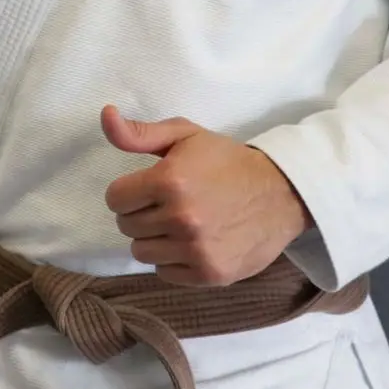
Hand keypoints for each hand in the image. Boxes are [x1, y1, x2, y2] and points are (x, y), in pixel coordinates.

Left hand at [102, 106, 309, 286]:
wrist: (282, 194)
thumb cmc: (227, 162)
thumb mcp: (185, 136)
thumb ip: (139, 133)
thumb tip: (106, 115)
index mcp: (169, 181)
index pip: (115, 199)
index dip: (128, 192)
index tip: (147, 188)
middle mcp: (181, 218)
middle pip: (127, 226)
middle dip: (140, 214)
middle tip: (167, 205)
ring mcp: (196, 249)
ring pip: (141, 252)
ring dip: (154, 238)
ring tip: (178, 224)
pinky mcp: (210, 273)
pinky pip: (165, 272)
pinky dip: (172, 260)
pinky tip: (191, 243)